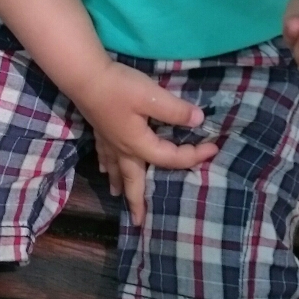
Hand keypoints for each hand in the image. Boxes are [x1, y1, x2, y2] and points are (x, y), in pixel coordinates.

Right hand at [75, 59, 218, 227]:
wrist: (85, 76)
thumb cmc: (119, 87)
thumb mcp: (152, 97)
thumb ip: (176, 110)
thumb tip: (199, 120)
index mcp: (138, 145)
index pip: (170, 158)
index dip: (194, 155)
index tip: (213, 148)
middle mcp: (123, 149)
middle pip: (132, 181)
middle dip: (137, 202)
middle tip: (138, 221)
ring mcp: (108, 141)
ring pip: (115, 170)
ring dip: (120, 185)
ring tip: (118, 197)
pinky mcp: (100, 129)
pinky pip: (105, 155)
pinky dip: (106, 165)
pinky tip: (103, 169)